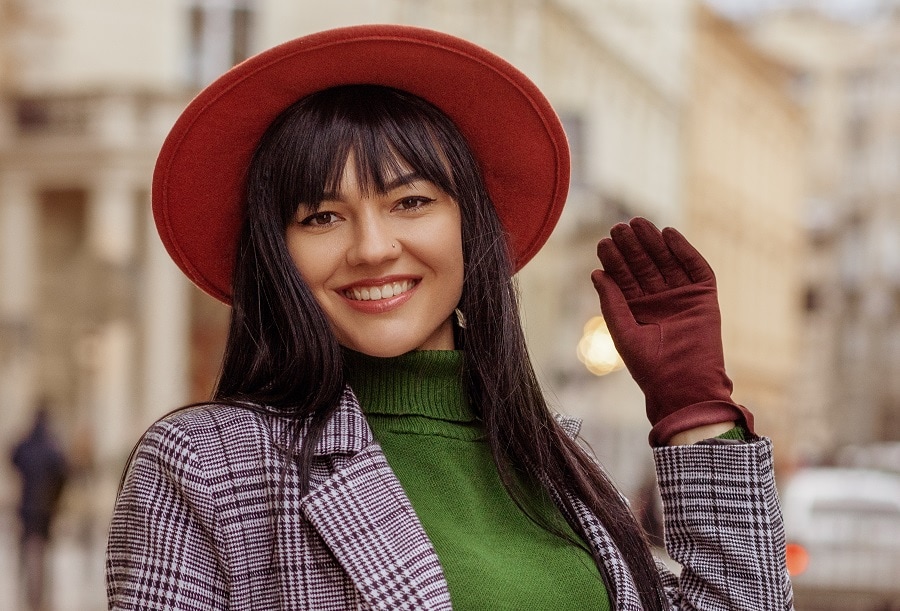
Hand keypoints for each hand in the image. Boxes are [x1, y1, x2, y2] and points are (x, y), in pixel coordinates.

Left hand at [590, 217, 753, 445]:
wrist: (683, 385)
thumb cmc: (649, 366)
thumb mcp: (624, 332)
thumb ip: (612, 303)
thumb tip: (596, 273)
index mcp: (638, 309)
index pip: (624, 278)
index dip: (614, 260)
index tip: (603, 242)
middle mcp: (659, 300)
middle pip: (644, 265)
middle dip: (632, 247)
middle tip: (619, 227)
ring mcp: (682, 297)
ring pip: (667, 262)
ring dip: (654, 243)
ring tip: (639, 223)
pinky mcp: (704, 297)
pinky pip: (695, 268)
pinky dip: (684, 250)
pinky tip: (669, 234)